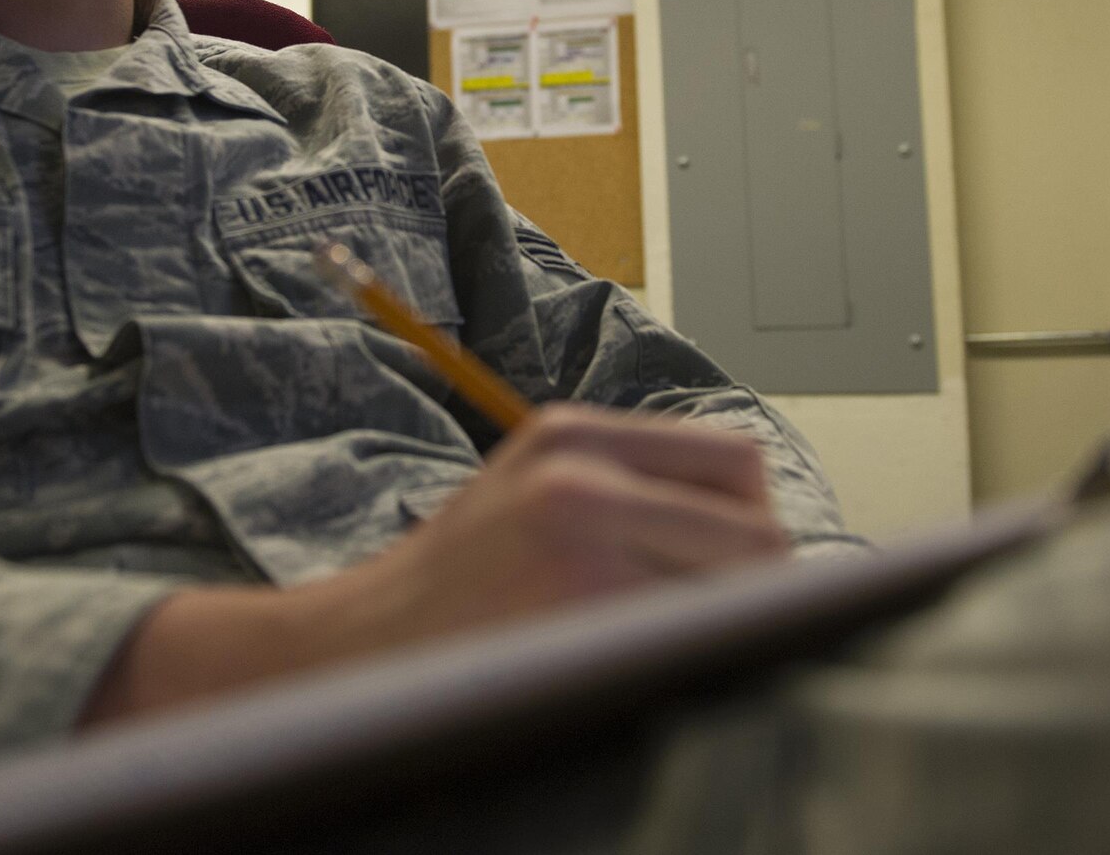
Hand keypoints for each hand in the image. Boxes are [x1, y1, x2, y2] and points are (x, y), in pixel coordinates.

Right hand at [79, 404, 789, 727]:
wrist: (353, 648)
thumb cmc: (452, 586)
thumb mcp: (531, 490)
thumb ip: (629, 489)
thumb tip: (756, 539)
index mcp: (573, 434)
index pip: (736, 463)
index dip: (749, 525)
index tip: (734, 574)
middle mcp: (581, 474)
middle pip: (757, 529)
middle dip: (757, 587)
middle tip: (720, 627)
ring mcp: (580, 544)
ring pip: (738, 592)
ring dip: (730, 629)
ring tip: (679, 651)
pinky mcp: (577, 614)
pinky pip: (691, 642)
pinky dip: (692, 663)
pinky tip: (651, 675)